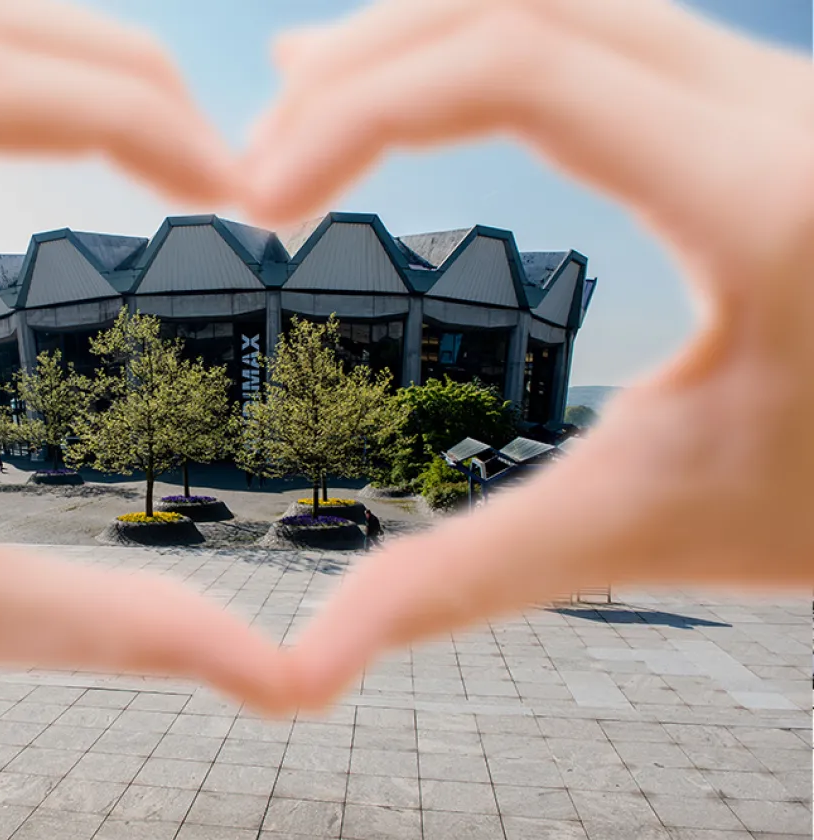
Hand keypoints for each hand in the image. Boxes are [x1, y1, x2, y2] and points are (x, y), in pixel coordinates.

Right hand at [240, 0, 813, 707]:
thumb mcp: (648, 522)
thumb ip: (465, 577)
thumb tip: (307, 672)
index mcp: (762, 198)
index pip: (516, 66)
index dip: (359, 110)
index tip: (263, 202)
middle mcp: (787, 105)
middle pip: (526, 0)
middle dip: (370, 61)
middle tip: (262, 150)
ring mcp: (786, 86)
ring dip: (427, 35)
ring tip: (317, 92)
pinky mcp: (770, 100)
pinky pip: (611, 25)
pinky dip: (496, 42)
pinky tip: (434, 80)